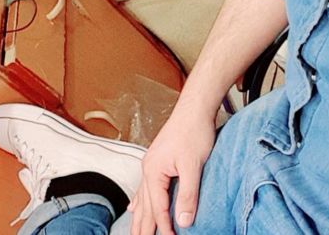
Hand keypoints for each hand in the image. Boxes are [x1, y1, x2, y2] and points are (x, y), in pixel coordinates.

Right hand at [129, 100, 216, 234]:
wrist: (195, 107)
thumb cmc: (194, 131)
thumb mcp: (194, 165)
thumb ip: (188, 194)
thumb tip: (183, 221)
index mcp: (154, 172)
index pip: (158, 209)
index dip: (165, 228)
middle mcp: (148, 169)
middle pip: (145, 207)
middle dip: (143, 228)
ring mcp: (151, 164)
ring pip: (143, 198)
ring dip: (140, 219)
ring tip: (134, 234)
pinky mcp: (158, 159)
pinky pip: (145, 187)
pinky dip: (139, 201)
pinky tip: (133, 208)